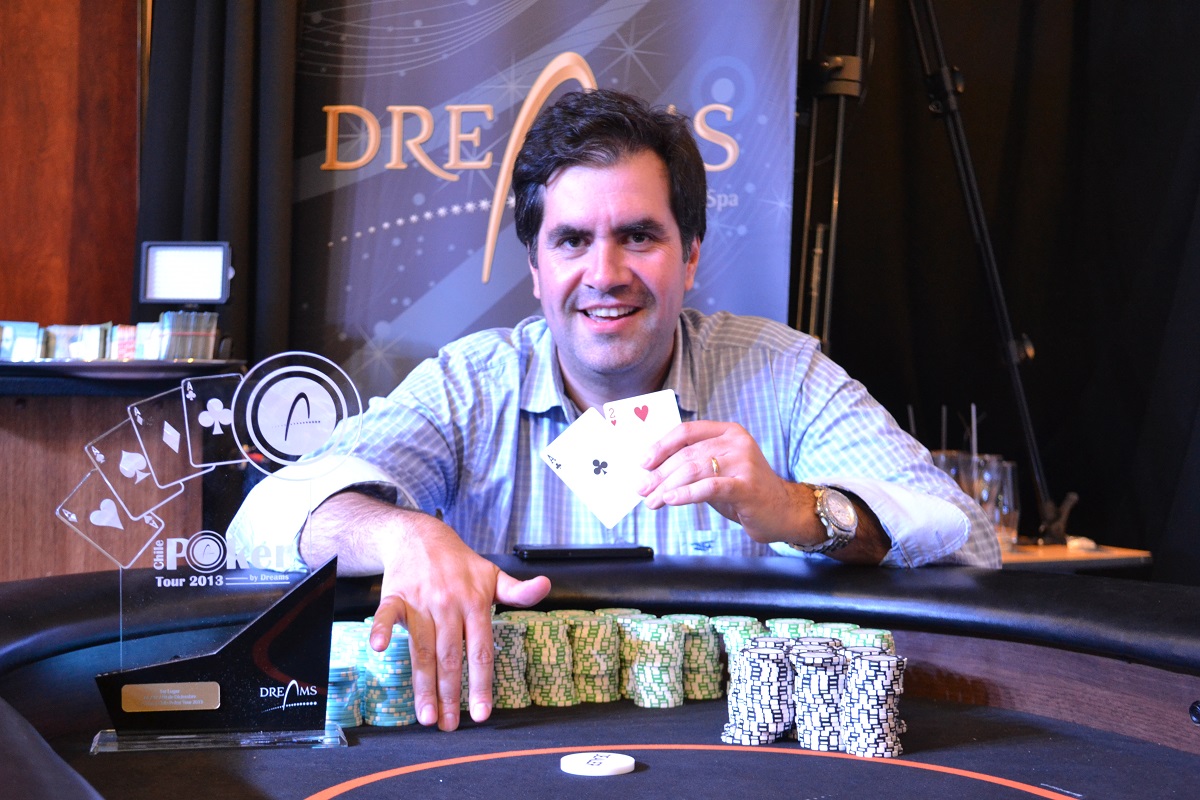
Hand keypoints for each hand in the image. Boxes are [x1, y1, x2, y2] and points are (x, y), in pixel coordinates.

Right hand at [300, 494, 549, 730]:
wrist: (421, 535)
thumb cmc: (460, 563)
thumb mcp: (493, 574)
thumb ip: (518, 591)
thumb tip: (547, 586)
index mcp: (475, 602)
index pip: (481, 651)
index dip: (481, 684)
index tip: (482, 714)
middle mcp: (449, 604)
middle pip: (451, 657)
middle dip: (451, 694)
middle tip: (449, 726)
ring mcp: (422, 600)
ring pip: (422, 648)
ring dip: (423, 684)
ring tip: (427, 716)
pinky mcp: (396, 596)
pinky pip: (388, 615)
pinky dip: (382, 629)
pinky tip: (380, 649)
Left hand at [638, 420, 815, 543]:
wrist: (783, 511)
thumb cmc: (744, 491)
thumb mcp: (717, 471)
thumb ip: (692, 467)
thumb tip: (652, 475)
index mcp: (727, 432)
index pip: (687, 431)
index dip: (661, 446)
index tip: (643, 463)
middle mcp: (736, 442)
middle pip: (687, 454)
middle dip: (660, 473)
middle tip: (643, 489)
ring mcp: (744, 462)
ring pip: (695, 469)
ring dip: (668, 486)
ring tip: (652, 500)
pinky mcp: (748, 486)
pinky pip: (710, 487)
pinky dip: (686, 493)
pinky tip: (671, 499)